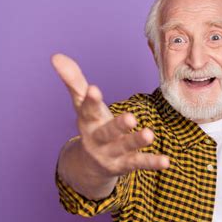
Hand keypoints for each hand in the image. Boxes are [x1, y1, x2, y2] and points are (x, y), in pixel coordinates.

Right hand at [51, 53, 169, 178]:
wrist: (89, 166)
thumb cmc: (91, 125)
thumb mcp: (82, 104)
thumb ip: (74, 81)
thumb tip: (55, 56)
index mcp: (88, 122)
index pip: (88, 110)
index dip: (90, 100)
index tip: (94, 89)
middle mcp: (98, 139)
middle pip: (108, 132)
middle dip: (118, 125)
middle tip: (130, 117)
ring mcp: (112, 154)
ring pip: (125, 147)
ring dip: (136, 141)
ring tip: (149, 134)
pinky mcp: (125, 164)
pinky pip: (140, 163)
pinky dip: (152, 162)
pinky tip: (166, 161)